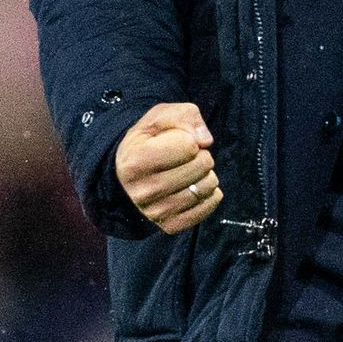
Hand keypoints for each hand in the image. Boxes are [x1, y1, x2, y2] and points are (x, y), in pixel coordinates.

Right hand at [114, 102, 223, 233]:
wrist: (132, 170)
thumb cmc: (149, 140)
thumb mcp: (161, 116)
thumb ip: (186, 116)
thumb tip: (205, 140)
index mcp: (136, 162)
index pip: (189, 145)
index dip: (189, 138)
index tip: (177, 141)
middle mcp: (143, 191)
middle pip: (201, 166)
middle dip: (201, 155)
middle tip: (187, 156)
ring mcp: (156, 212)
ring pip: (206, 187)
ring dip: (206, 174)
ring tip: (190, 171)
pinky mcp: (170, 225)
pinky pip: (207, 207)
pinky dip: (210, 194)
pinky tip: (195, 186)